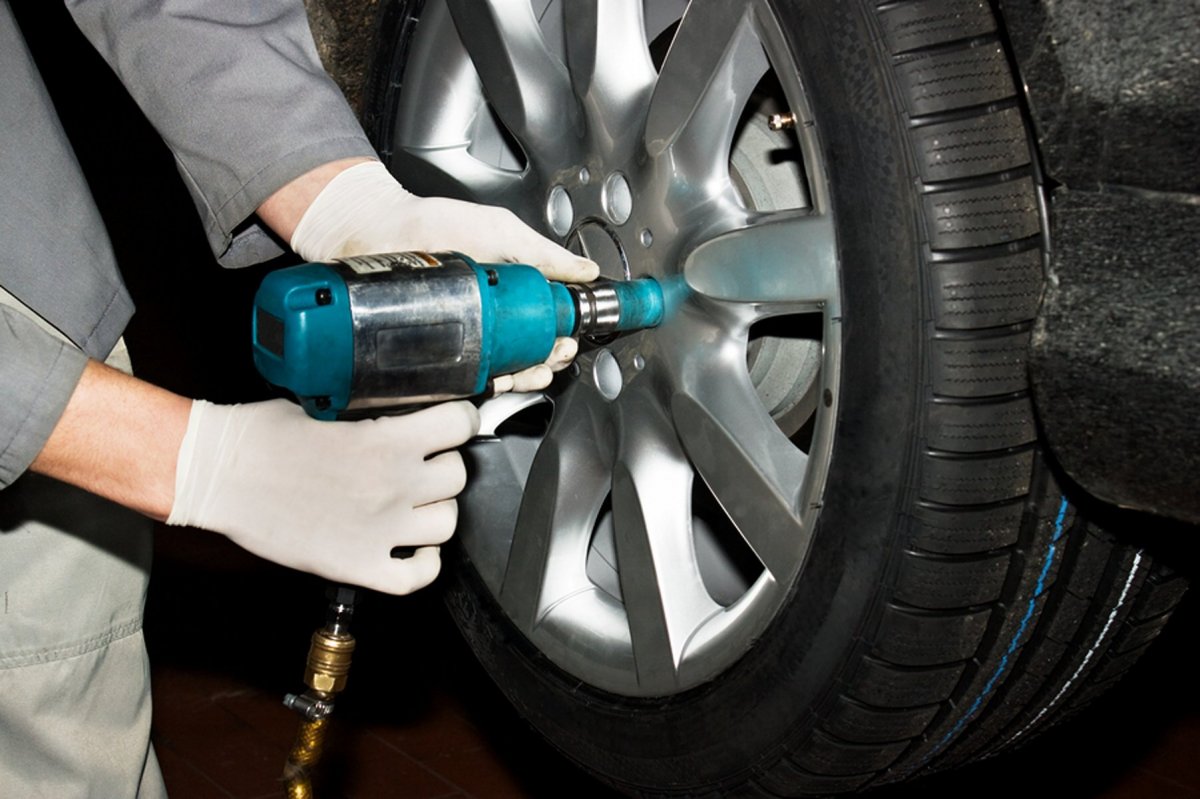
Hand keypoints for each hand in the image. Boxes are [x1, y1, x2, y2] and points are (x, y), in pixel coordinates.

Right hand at [167, 398, 479, 594]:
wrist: (218, 476)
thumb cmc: (261, 436)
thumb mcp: (325, 406)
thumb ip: (371, 415)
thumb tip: (397, 413)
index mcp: (387, 440)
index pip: (460, 426)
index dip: (461, 420)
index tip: (454, 422)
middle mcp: (393, 486)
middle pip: (457, 476)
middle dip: (444, 464)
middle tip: (424, 462)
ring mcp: (379, 530)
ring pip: (447, 523)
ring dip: (436, 511)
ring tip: (416, 503)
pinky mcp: (357, 565)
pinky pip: (417, 576)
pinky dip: (424, 563)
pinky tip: (413, 548)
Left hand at [285, 160, 596, 394]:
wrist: (377, 231)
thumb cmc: (433, 223)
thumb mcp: (500, 231)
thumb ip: (544, 253)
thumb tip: (585, 271)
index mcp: (510, 292)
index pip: (546, 324)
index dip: (562, 336)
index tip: (567, 338)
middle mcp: (490, 318)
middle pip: (532, 353)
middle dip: (548, 360)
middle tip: (552, 353)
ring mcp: (464, 338)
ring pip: (506, 371)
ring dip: (525, 377)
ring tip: (528, 370)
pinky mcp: (438, 355)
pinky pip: (468, 380)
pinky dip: (489, 386)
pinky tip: (497, 379)